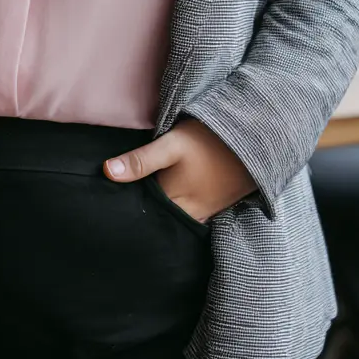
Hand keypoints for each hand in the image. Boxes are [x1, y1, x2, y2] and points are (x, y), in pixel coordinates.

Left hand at [102, 118, 257, 223]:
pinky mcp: (215, 206)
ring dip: (162, 216)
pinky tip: (169, 204)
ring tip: (139, 212)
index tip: (109, 212)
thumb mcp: (172, 144)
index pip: (144, 215)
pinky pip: (191, 217)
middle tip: (118, 216)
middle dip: (144, 218)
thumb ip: (141, 161)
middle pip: (161, 220)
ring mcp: (204, 212)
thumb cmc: (208, 140)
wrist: (253, 138)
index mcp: (174, 201)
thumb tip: (106, 171)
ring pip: (176, 220)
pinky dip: (179, 212)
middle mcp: (189, 213)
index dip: (127, 213)